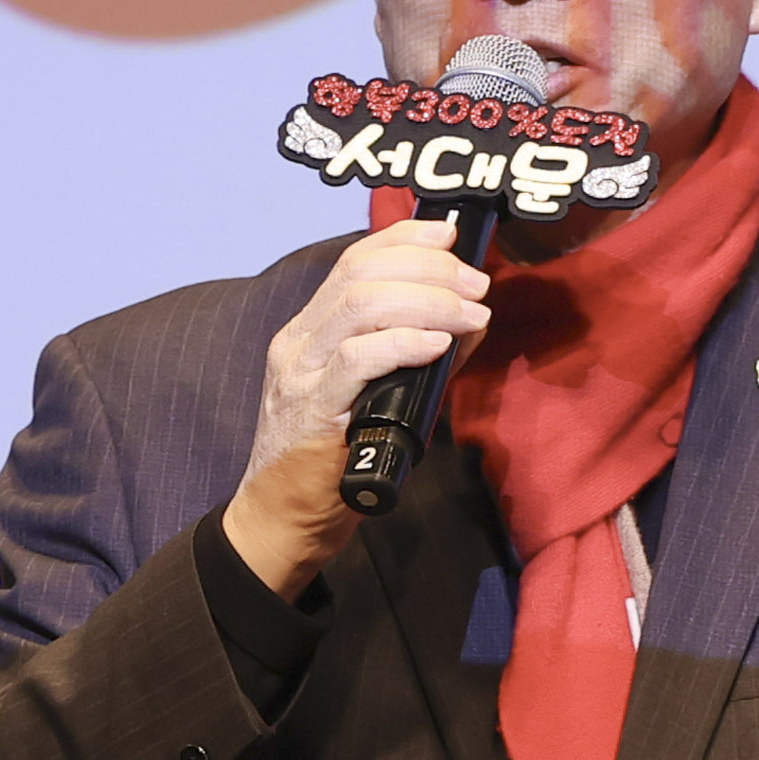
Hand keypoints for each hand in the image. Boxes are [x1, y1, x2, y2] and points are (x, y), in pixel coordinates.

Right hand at [222, 215, 488, 595]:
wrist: (281, 521)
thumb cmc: (333, 462)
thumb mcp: (376, 395)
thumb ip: (416, 354)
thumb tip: (471, 318)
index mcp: (309, 330)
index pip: (353, 260)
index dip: (405, 239)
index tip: (450, 238)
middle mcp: (299, 342)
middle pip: (362, 274)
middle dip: (430, 270)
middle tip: (477, 287)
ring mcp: (300, 374)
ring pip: (361, 306)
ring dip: (429, 302)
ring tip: (470, 314)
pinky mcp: (311, 410)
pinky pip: (358, 359)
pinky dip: (405, 342)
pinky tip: (438, 344)